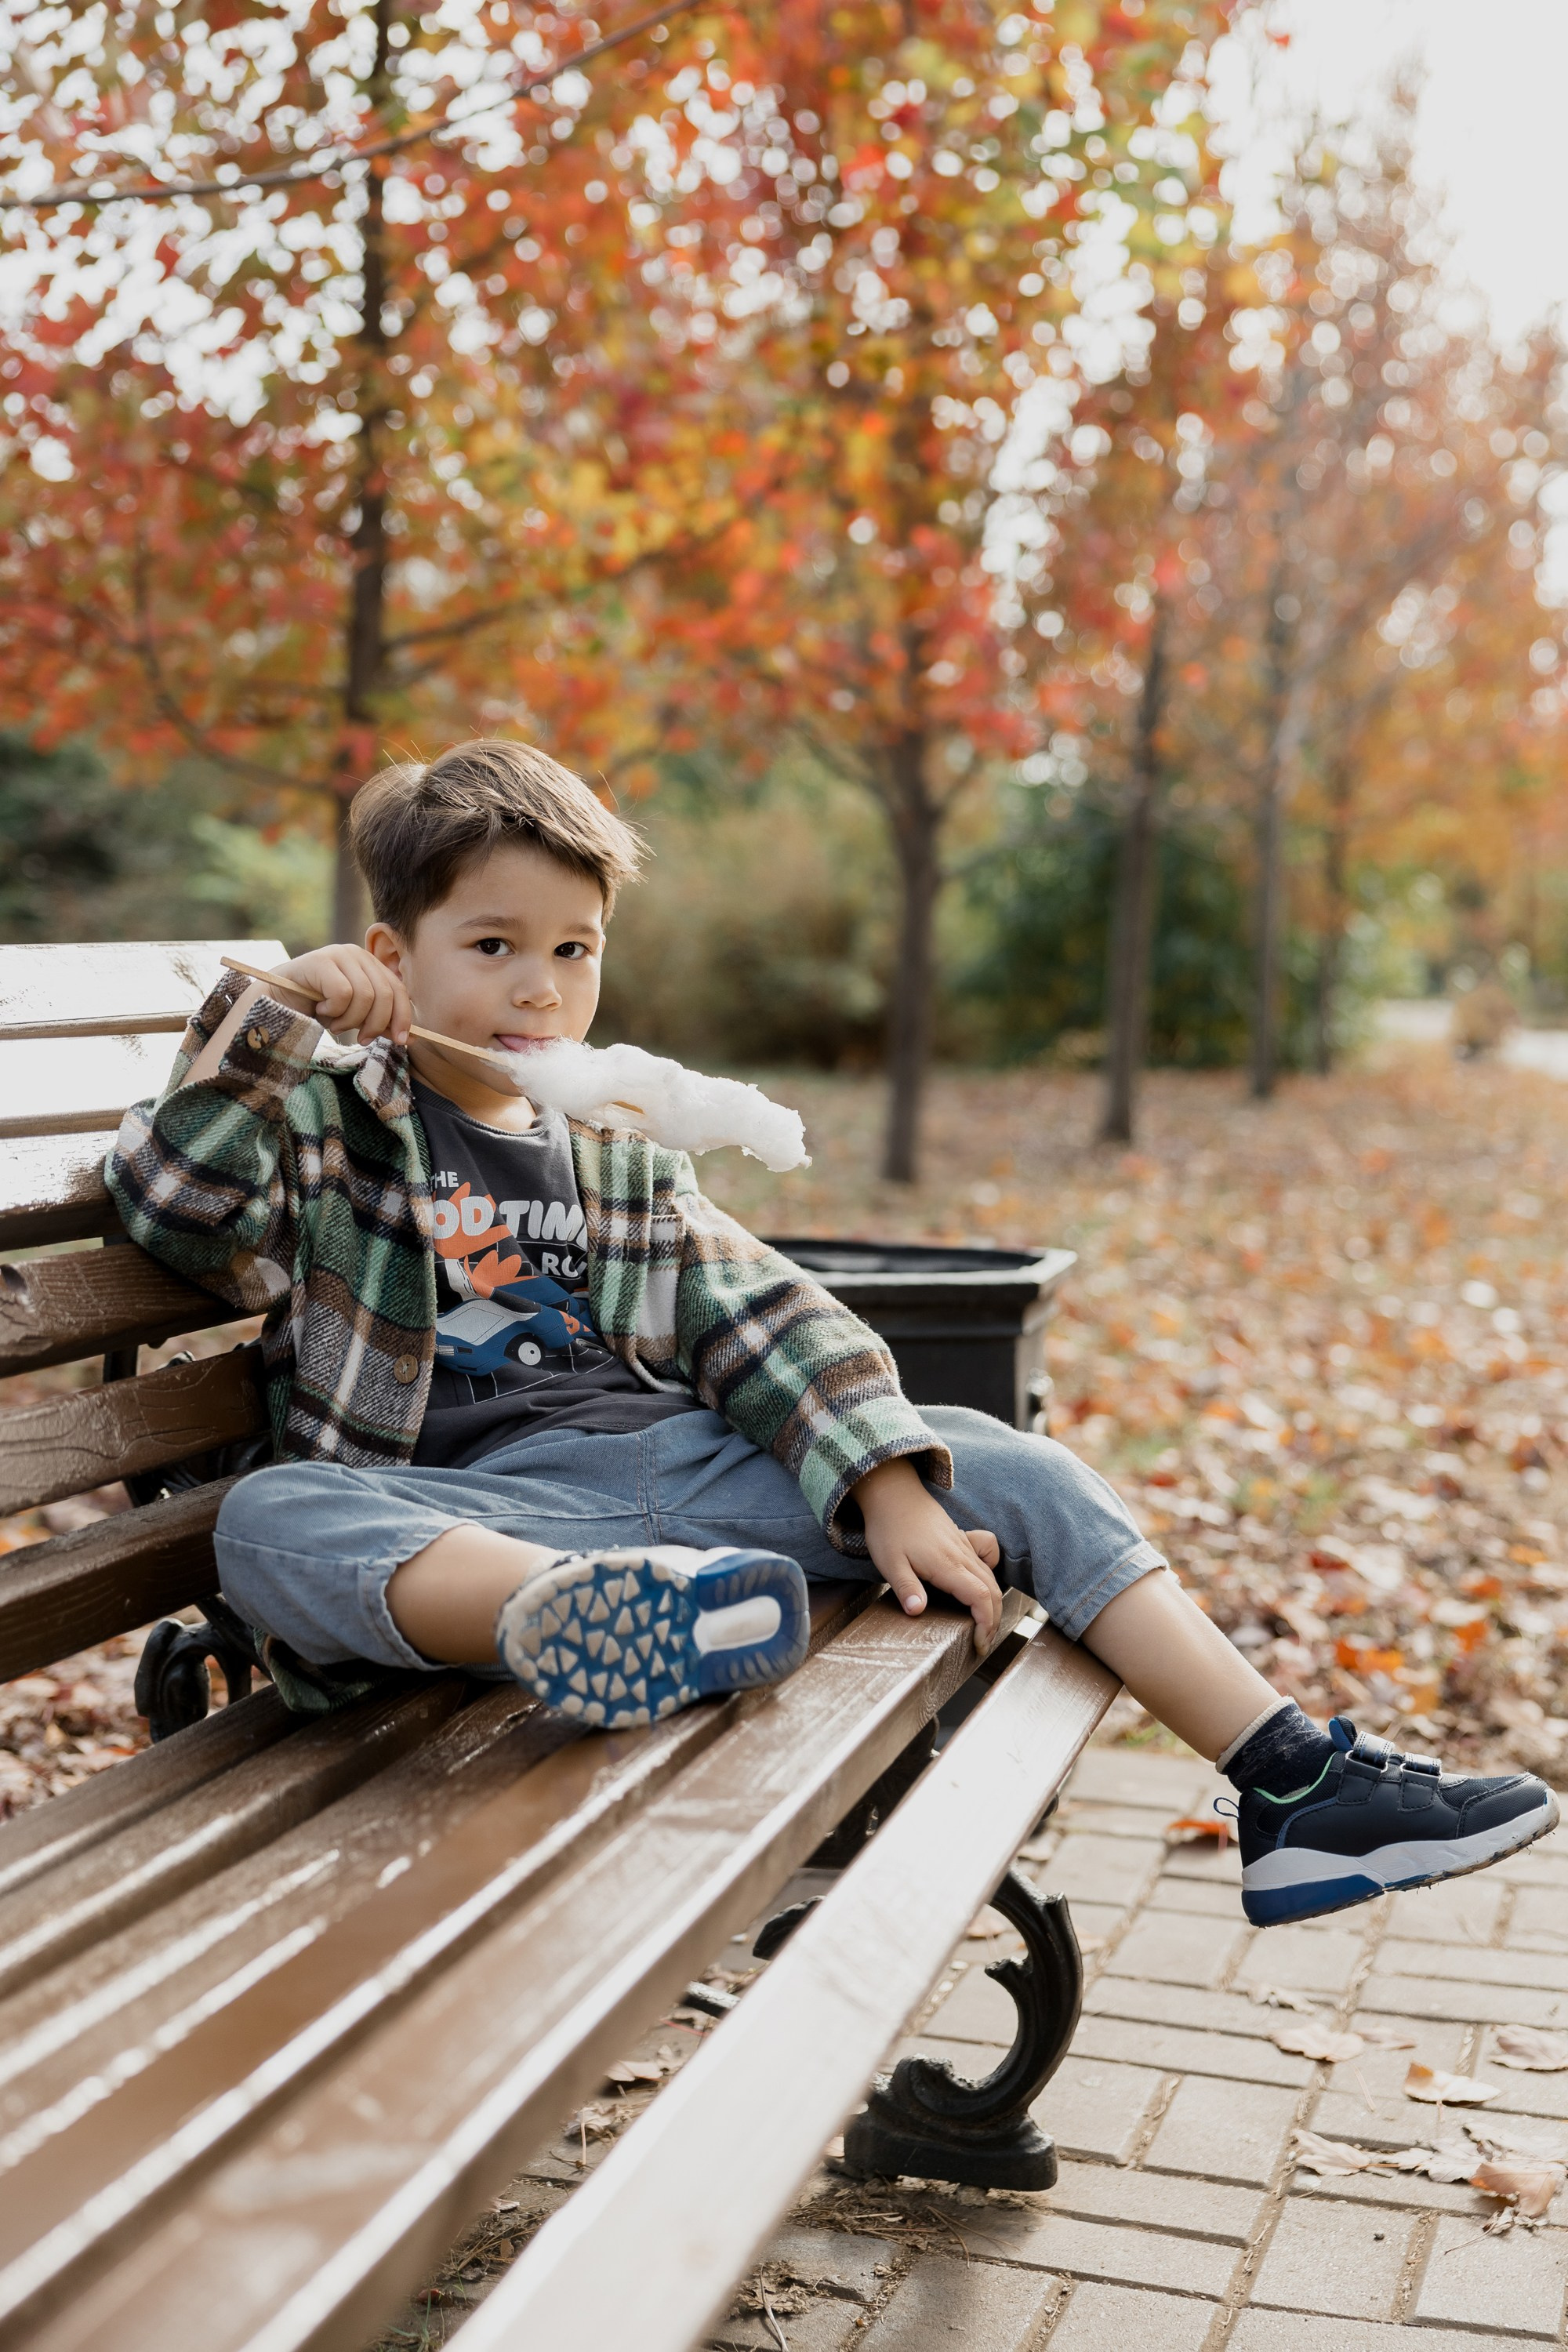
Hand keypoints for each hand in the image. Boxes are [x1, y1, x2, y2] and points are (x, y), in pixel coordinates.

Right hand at [270, 944, 410, 1047]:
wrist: (278, 1003)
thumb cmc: (319, 1009)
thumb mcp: (355, 1016)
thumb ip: (379, 1021)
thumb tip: (407, 1037)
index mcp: (370, 964)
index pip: (398, 989)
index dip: (403, 1017)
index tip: (399, 1040)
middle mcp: (357, 954)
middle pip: (385, 994)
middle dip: (375, 1024)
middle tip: (360, 1038)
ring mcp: (338, 954)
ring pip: (364, 996)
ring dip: (350, 1020)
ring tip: (335, 1023)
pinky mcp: (320, 960)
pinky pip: (342, 994)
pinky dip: (333, 1011)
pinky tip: (321, 1009)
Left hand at [852, 1457, 1002, 1648]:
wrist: (892, 1493)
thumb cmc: (888, 1529)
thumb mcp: (889, 1562)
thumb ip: (906, 1588)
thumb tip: (917, 1611)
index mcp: (946, 1565)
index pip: (981, 1597)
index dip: (986, 1623)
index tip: (979, 1643)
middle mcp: (962, 1555)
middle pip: (993, 1591)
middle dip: (993, 1621)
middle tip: (981, 1643)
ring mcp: (964, 1545)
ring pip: (992, 1576)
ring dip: (993, 1603)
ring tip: (982, 1625)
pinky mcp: (962, 1538)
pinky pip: (988, 1552)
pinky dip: (992, 1569)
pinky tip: (980, 1580)